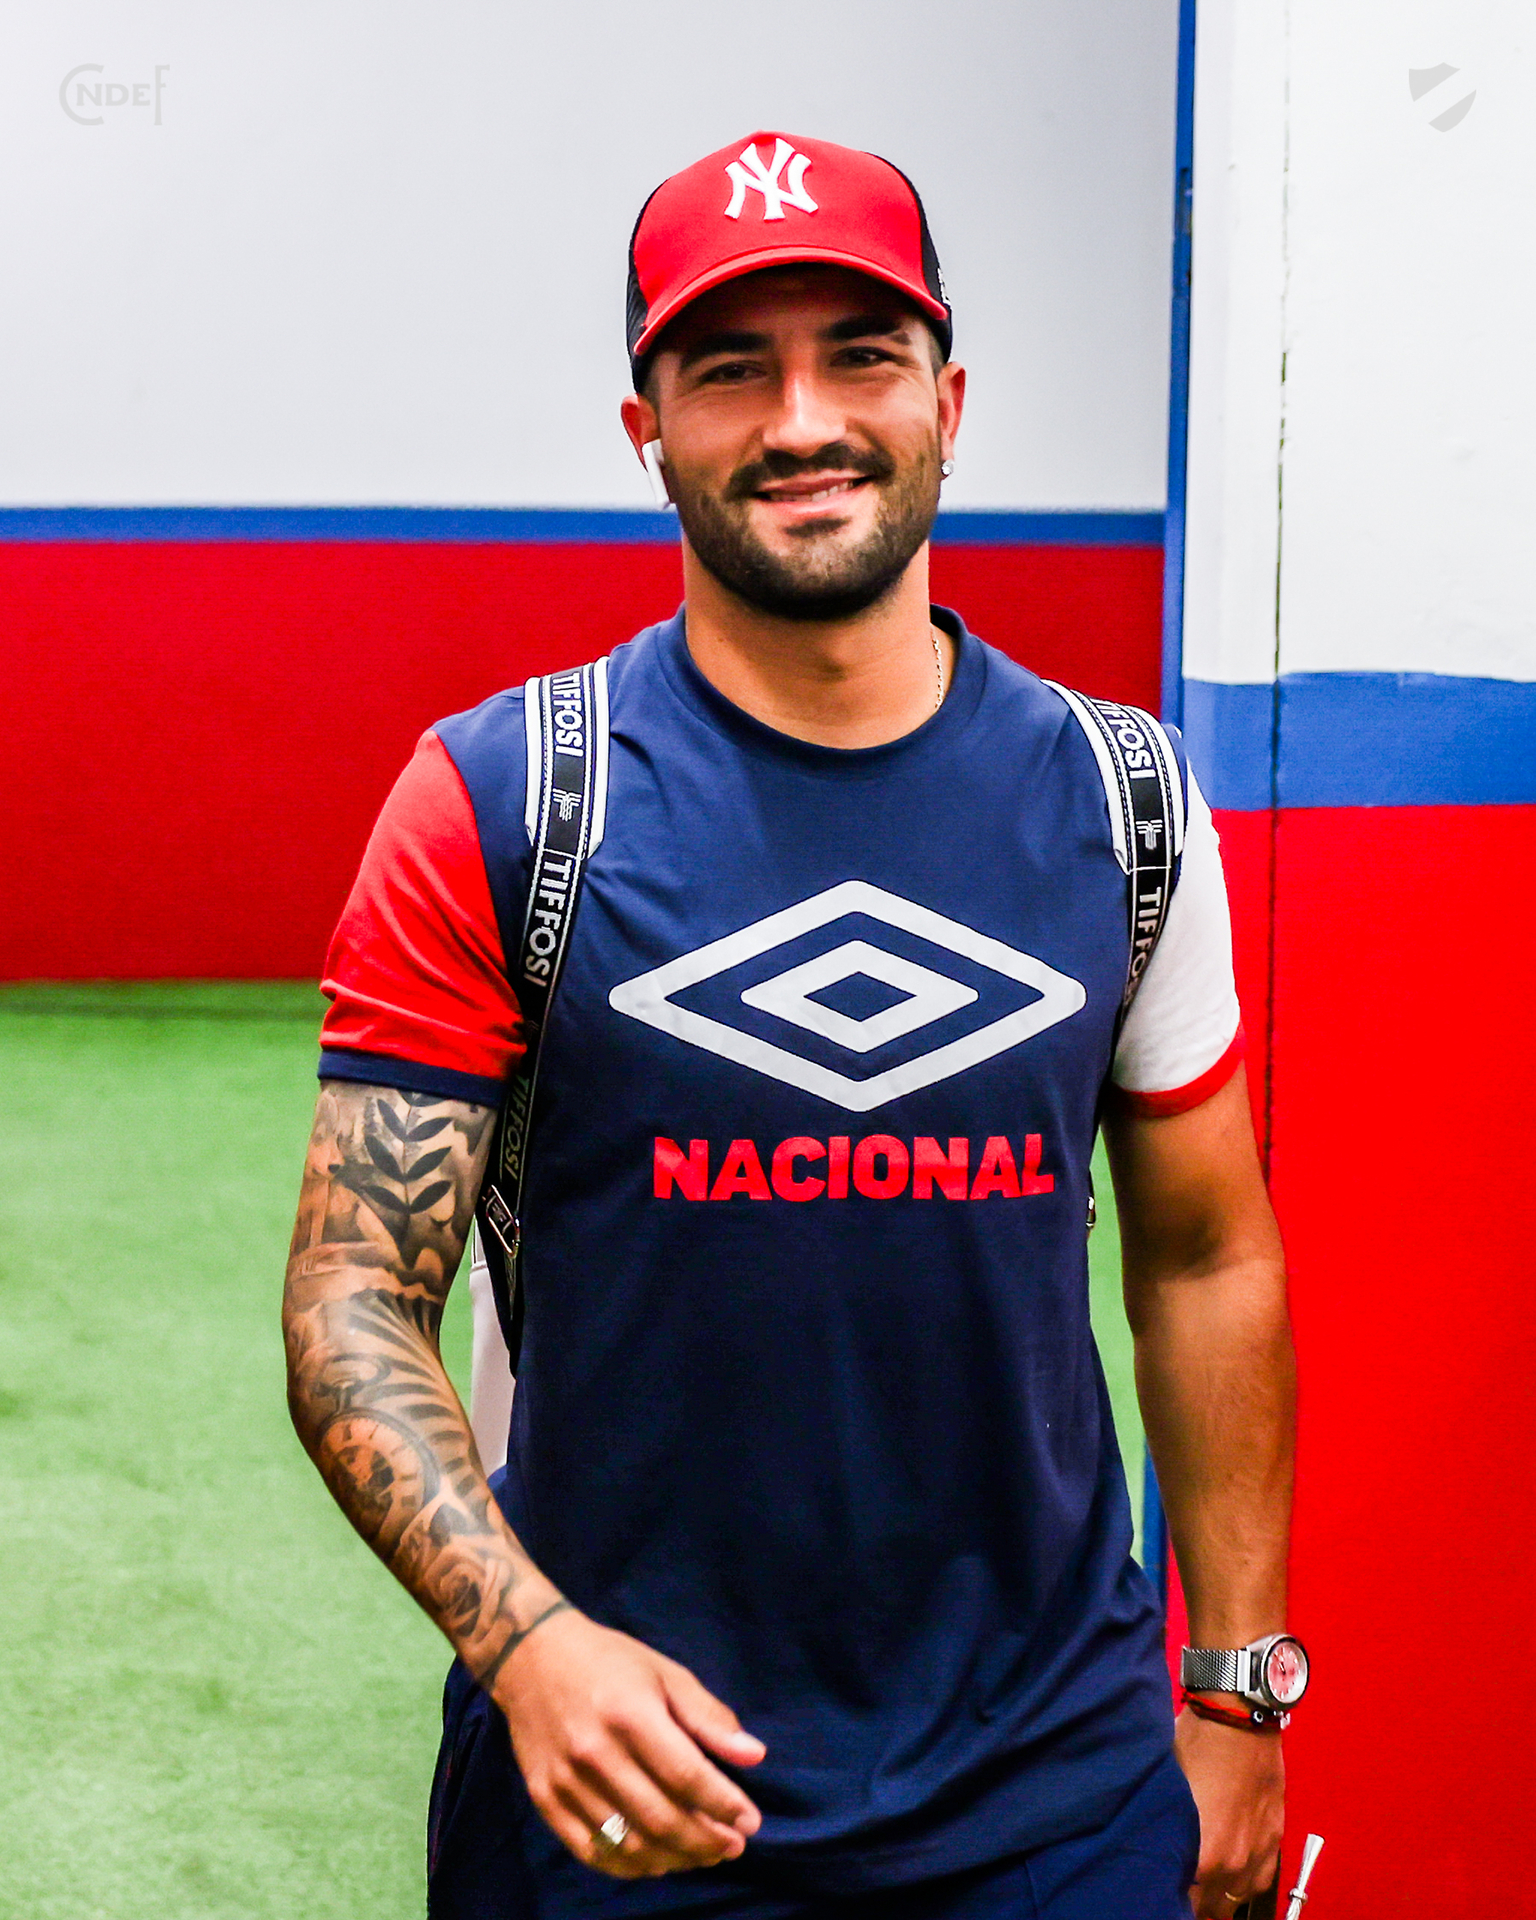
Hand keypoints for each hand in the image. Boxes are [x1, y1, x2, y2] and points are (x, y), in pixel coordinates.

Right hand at [493, 1603, 765, 1879]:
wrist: (531, 1656)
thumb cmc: (609, 1661)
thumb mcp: (666, 1674)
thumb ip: (709, 1717)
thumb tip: (755, 1756)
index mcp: (630, 1714)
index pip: (685, 1775)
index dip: (723, 1804)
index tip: (750, 1820)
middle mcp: (595, 1753)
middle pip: (660, 1817)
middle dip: (706, 1840)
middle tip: (734, 1845)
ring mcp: (566, 1781)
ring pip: (628, 1842)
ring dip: (675, 1858)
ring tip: (704, 1855)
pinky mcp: (545, 1800)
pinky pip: (592, 1851)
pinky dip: (630, 1865)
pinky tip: (658, 1859)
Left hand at [1174, 1707, 1284, 1915]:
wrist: (1239, 1716)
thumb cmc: (1196, 1743)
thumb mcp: (1165, 1786)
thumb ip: (1161, 1828)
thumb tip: (1143, 1847)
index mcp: (1203, 1854)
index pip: (1180, 1900)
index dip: (1165, 1892)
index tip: (1155, 1883)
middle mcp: (1233, 1864)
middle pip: (1208, 1908)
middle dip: (1190, 1897)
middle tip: (1174, 1881)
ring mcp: (1258, 1855)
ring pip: (1233, 1900)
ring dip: (1216, 1894)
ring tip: (1198, 1879)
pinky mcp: (1274, 1841)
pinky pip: (1257, 1882)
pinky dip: (1240, 1881)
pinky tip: (1226, 1869)